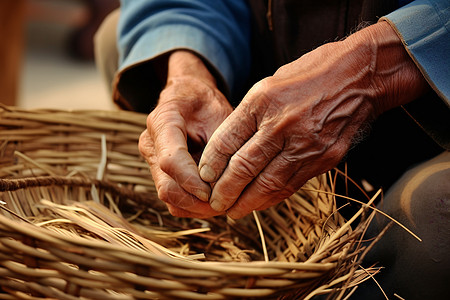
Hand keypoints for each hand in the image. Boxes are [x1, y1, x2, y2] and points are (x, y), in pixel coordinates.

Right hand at [139, 51, 232, 217]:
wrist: (190, 98)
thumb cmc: (209, 104)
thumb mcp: (221, 114)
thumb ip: (221, 147)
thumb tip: (227, 182)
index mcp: (162, 122)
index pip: (171, 161)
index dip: (193, 181)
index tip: (216, 192)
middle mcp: (151, 145)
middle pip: (167, 188)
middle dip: (198, 201)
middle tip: (227, 202)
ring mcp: (153, 162)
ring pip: (170, 200)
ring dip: (198, 208)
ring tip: (225, 202)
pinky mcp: (160, 176)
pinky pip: (174, 202)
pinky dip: (195, 207)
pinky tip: (216, 200)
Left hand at [198, 21, 428, 218]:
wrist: (360, 77)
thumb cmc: (309, 75)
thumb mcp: (269, 85)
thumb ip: (247, 117)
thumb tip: (225, 150)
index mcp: (263, 101)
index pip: (226, 141)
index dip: (211, 164)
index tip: (203, 177)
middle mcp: (283, 124)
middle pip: (244, 168)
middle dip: (224, 191)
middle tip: (213, 203)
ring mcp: (306, 144)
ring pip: (268, 184)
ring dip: (246, 203)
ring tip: (232, 210)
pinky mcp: (325, 159)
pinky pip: (292, 185)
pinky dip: (272, 198)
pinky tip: (259, 204)